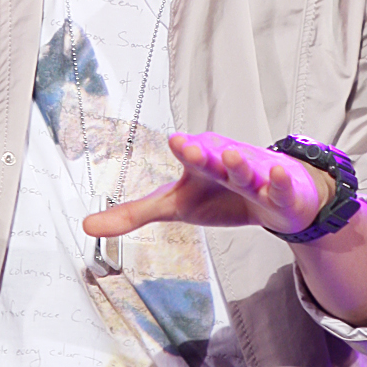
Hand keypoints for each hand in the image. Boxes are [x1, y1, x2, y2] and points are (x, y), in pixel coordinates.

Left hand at [82, 132, 335, 239]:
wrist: (274, 197)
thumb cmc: (219, 195)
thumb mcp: (175, 206)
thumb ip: (132, 214)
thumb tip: (85, 226)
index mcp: (201, 163)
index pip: (190, 155)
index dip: (185, 148)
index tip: (176, 140)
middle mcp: (225, 164)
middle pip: (213, 159)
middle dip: (203, 153)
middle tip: (188, 145)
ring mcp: (254, 177)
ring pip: (245, 170)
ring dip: (239, 164)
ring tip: (231, 156)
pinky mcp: (280, 194)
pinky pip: (281, 187)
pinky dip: (280, 182)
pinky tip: (277, 176)